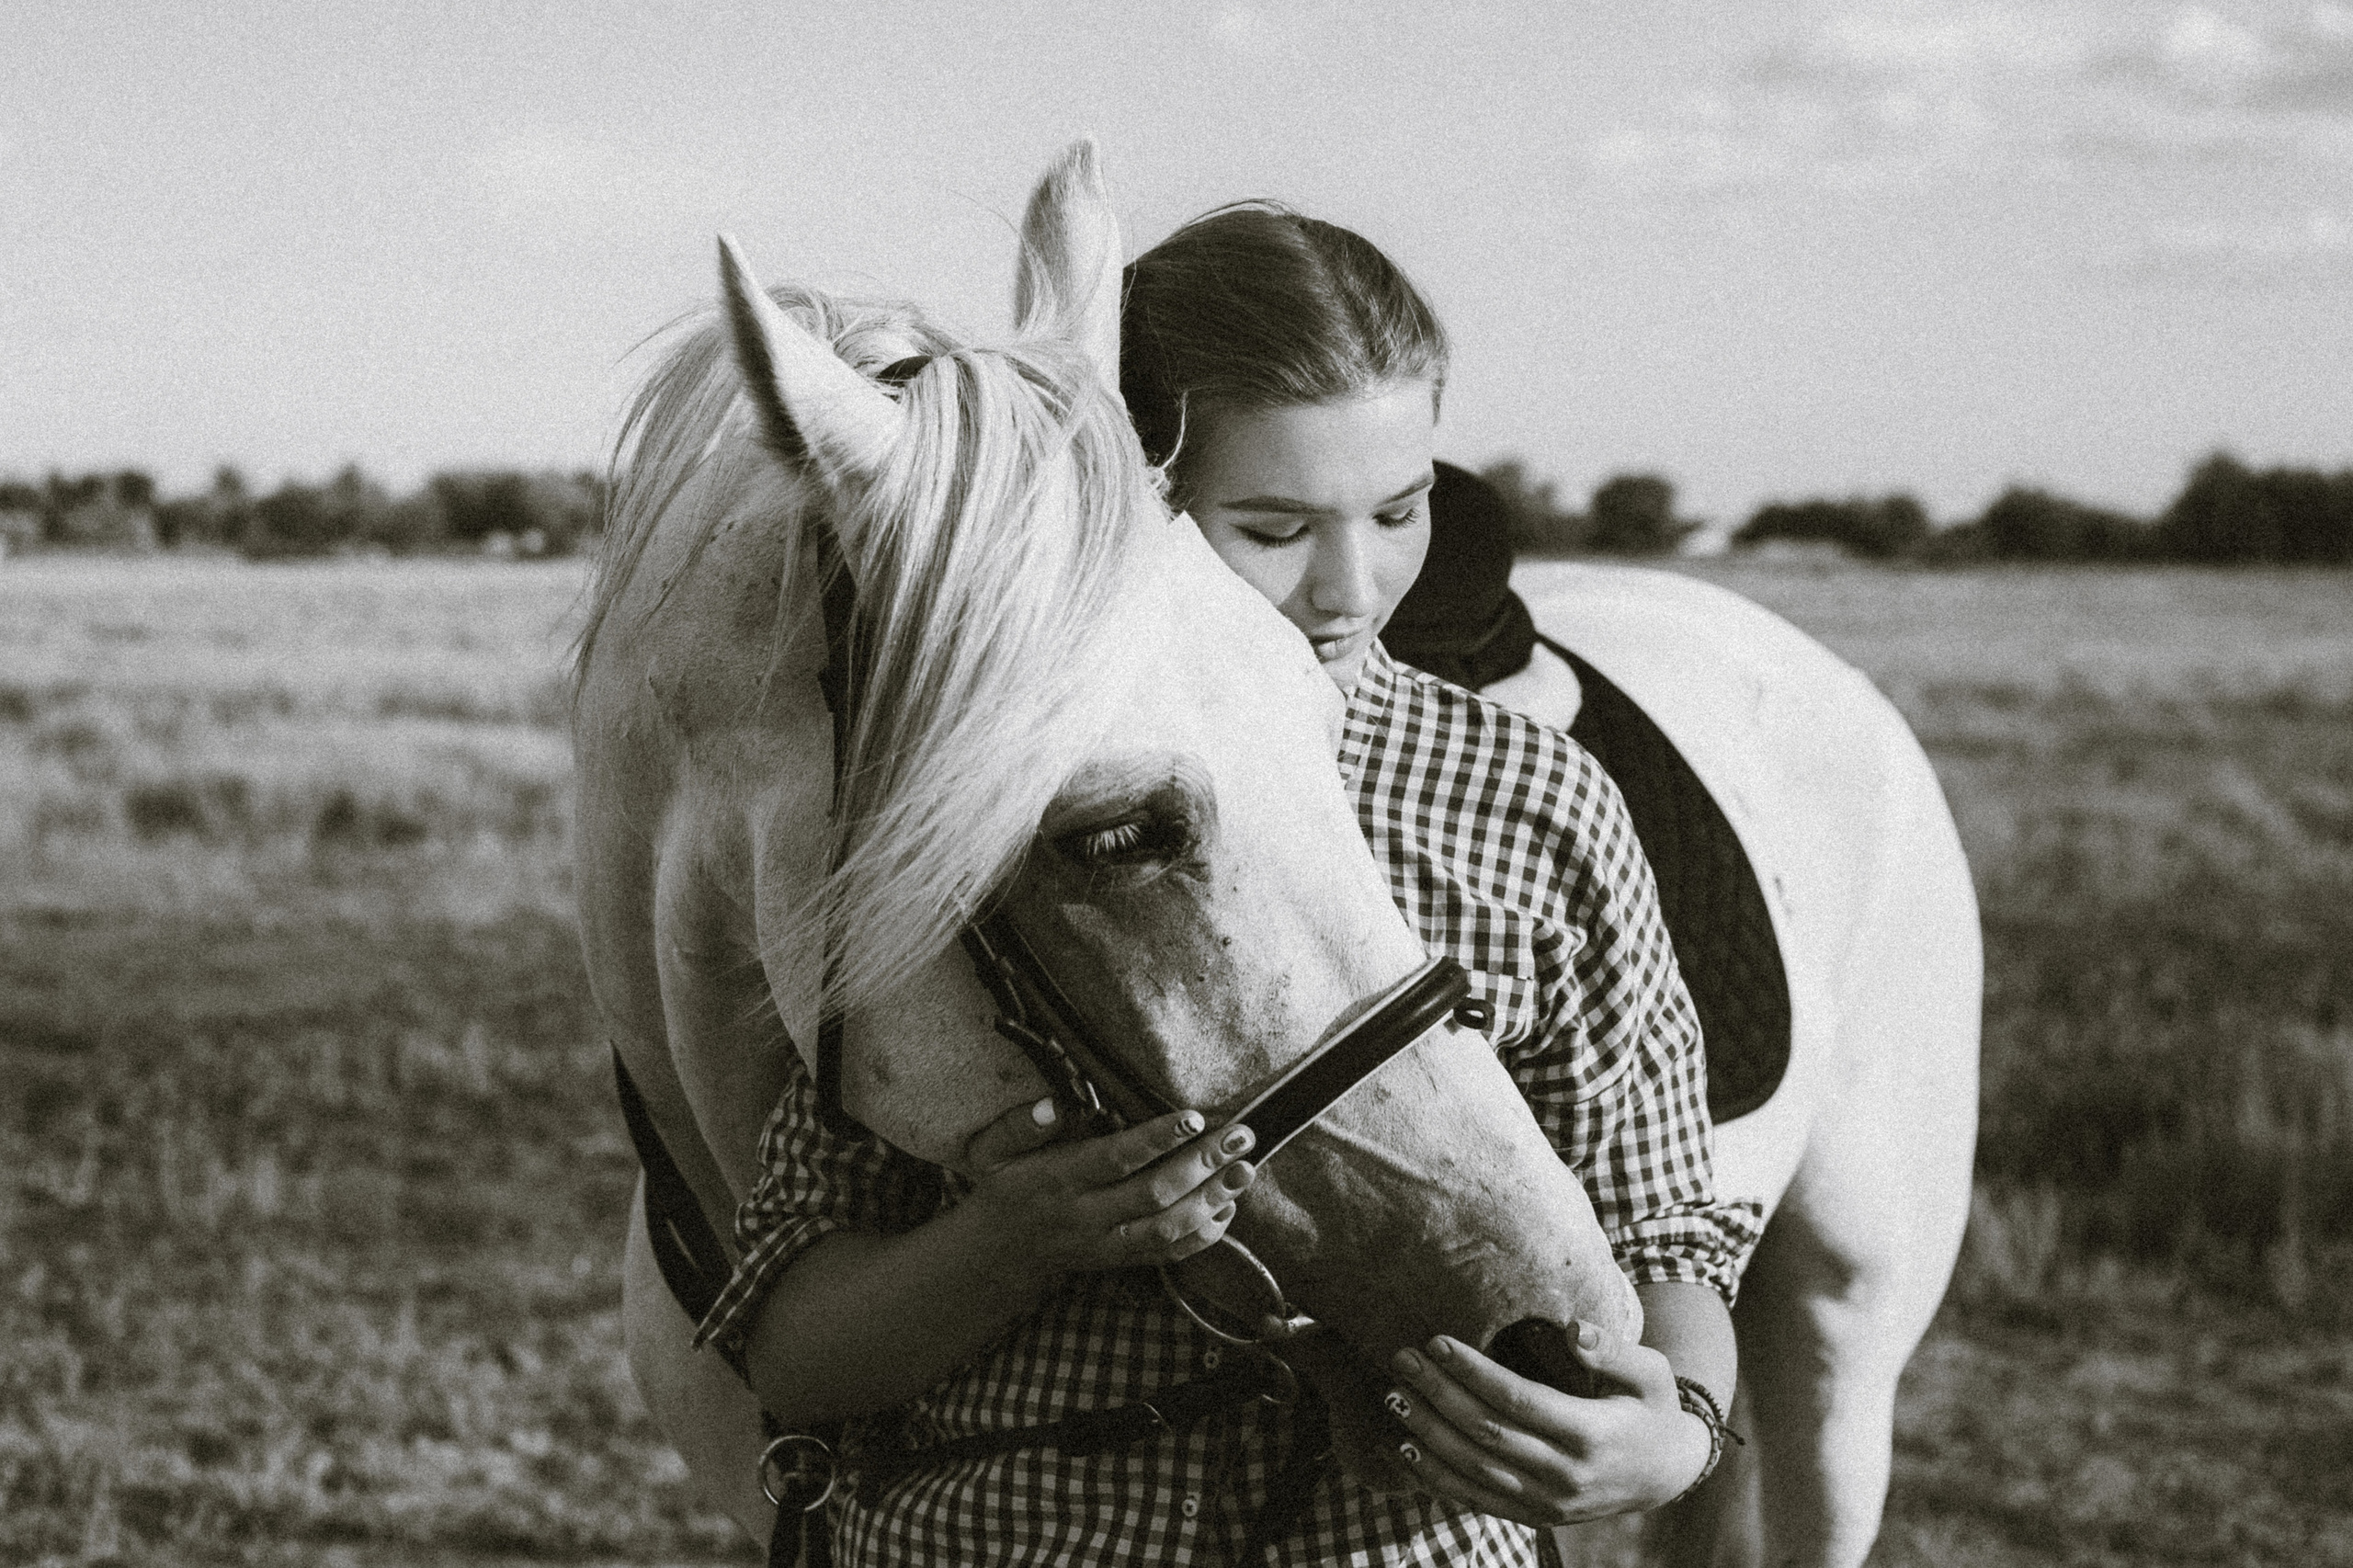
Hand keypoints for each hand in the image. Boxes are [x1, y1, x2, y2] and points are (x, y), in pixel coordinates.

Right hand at [961, 1099, 1255, 1286]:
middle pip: (1152, 1194)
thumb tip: (1054, 1105)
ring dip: (1212, 1201)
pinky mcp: (1119, 1262)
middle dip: (1202, 1165)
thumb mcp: (991, 1151)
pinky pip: (1166, 1255)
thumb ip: (1020, 1125)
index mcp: (1057, 1181)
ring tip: (1245, 1171)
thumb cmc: (1002, 1189)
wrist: (995, 1257)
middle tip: (1241, 1136)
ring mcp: (1105, 1244)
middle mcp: (1085, 1216)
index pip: (1114, 1159)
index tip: (1193, 1116)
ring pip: (1167, 1229)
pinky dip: (1202, 1237)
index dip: (1156, 1139)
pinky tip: (1229, 1209)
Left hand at [1380, 1324, 1709, 1525]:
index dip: (1474, 1372)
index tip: (1437, 1341)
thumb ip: (1613, 1348)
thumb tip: (1572, 1328)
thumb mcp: (1651, 1372)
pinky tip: (1405, 1448)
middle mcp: (1566, 1476)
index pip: (1519, 1401)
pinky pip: (1476, 1501)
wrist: (1666, 1474)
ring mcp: (1548, 1503)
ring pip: (1474, 1471)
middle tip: (1401, 1360)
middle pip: (1487, 1434)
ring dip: (1427, 1435)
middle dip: (1438, 1396)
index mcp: (1592, 1434)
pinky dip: (1436, 1477)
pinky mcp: (1535, 1517)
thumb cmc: (1651, 1407)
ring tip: (1392, 1396)